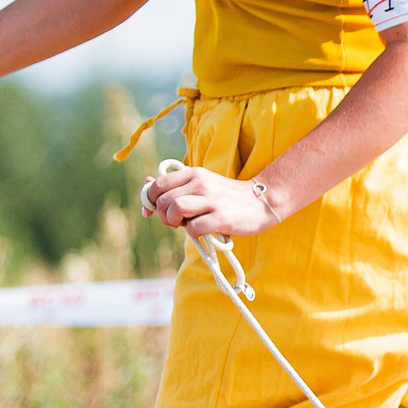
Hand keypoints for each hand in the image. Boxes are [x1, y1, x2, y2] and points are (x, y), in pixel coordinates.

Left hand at [142, 165, 279, 238]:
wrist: (261, 202)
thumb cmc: (225, 197)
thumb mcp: (200, 185)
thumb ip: (174, 185)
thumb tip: (146, 183)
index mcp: (193, 173)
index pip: (157, 185)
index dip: (150, 201)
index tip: (156, 210)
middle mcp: (200, 183)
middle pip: (163, 200)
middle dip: (163, 216)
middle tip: (176, 221)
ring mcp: (211, 200)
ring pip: (175, 209)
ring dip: (174, 222)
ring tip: (185, 225)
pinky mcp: (221, 217)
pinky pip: (193, 228)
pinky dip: (193, 233)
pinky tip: (202, 231)